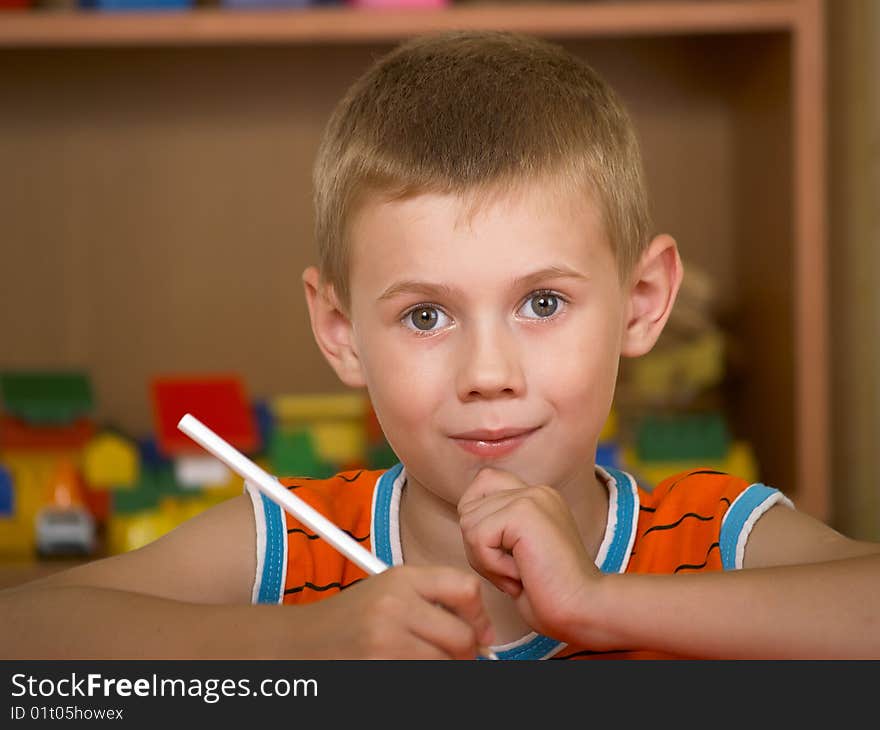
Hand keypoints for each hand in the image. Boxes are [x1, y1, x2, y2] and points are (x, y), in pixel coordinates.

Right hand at [281, 565, 493, 658]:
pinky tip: (403, 668)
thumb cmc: (350, 618)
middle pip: (461, 637)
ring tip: (423, 661)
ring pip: (444, 664)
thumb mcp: (389, 589)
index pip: (465, 589)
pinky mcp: (377, 670)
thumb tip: (481, 632)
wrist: (301, 642)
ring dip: (442, 668)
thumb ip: (433, 598)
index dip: (480, 617)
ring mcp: (384, 642)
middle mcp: (393, 606)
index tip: (481, 634)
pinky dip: (420, 679)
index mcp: (401, 578)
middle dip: (466, 653)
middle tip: (457, 658)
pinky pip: (422, 680)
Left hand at [458, 467, 600, 642]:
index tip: (503, 554)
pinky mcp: (524, 512)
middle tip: (512, 571)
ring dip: (485, 560)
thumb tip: (466, 519)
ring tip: (518, 574)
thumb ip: (497, 529)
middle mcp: (535, 490)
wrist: (585, 610)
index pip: (482, 483)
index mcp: (536, 498)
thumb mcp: (518, 554)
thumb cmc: (550, 594)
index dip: (478, 520)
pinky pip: (478, 536)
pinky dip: (492, 565)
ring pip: (469, 523)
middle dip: (478, 548)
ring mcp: (531, 497)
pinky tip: (520, 575)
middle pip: (469, 507)